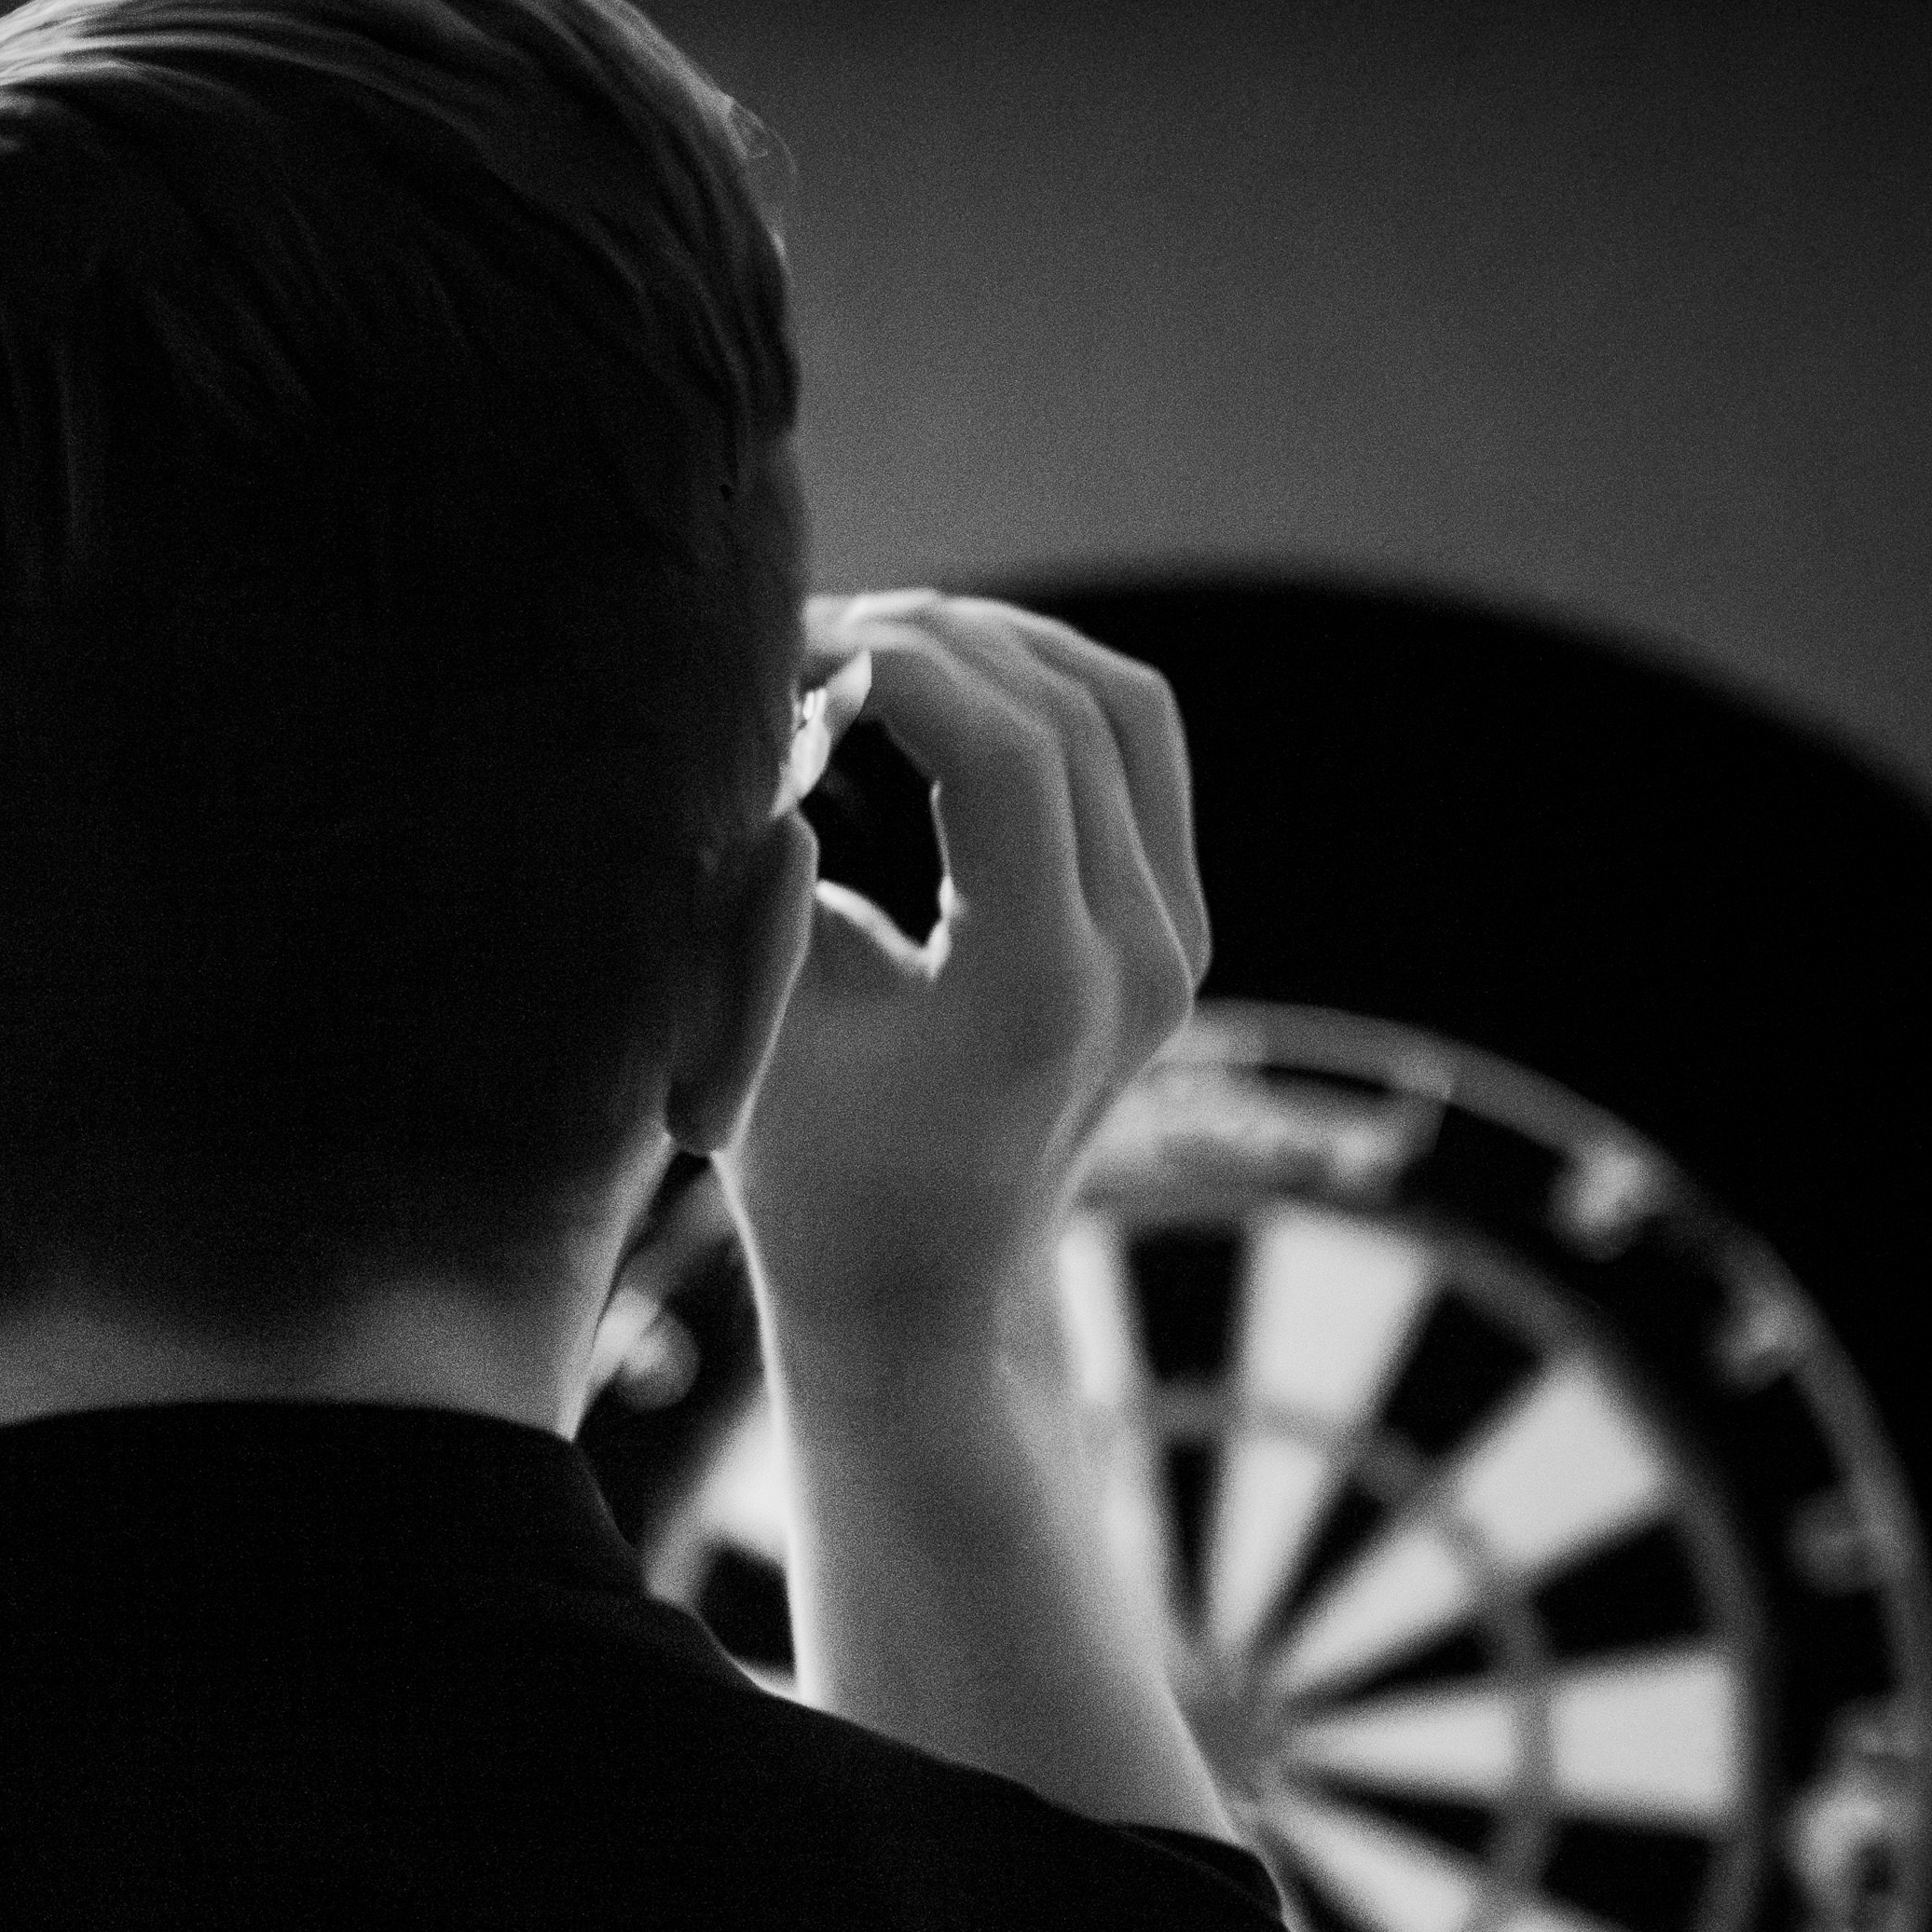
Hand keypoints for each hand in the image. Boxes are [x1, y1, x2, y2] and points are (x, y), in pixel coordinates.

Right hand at [717, 593, 1208, 1397]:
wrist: (923, 1294)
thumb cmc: (813, 1177)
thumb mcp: (754, 1032)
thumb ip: (760, 876)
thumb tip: (775, 716)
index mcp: (1041, 989)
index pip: (1000, 747)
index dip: (887, 663)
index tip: (785, 650)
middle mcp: (1141, 960)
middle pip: (1064, 705)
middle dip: (927, 639)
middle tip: (811, 638)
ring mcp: (1178, 946)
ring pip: (1123, 708)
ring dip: (996, 647)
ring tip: (876, 644)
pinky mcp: (1177, 931)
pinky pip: (1140, 753)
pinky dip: (1046, 692)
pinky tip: (947, 688)